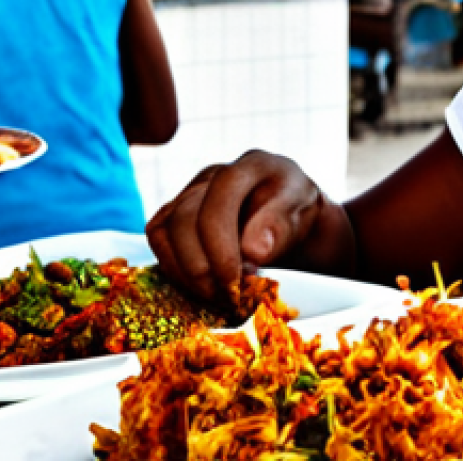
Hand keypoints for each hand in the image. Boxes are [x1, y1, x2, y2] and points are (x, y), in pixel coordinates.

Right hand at [146, 150, 355, 302]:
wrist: (289, 215)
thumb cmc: (297, 210)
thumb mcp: (303, 211)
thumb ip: (280, 226)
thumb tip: (252, 252)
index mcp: (251, 166)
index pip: (221, 198)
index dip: (220, 244)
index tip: (235, 280)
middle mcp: (213, 175)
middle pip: (185, 218)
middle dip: (201, 265)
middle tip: (226, 295)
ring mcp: (190, 192)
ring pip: (164, 231)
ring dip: (185, 271)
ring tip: (215, 295)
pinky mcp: (176, 214)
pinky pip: (158, 240)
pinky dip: (174, 268)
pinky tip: (200, 286)